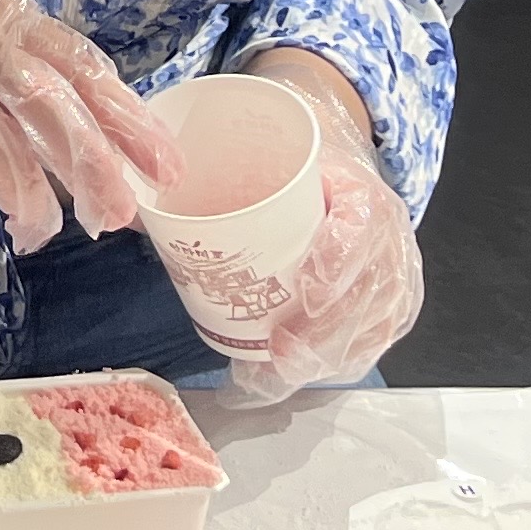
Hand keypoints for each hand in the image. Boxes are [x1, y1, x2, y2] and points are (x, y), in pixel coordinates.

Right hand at [0, 0, 180, 248]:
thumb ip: (35, 104)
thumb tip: (109, 177)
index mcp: (2, 14)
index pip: (76, 64)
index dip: (123, 118)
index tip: (164, 170)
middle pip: (37, 98)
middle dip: (83, 163)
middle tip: (116, 216)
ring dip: (18, 187)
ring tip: (40, 231)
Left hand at [231, 122, 422, 401]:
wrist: (344, 167)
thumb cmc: (299, 166)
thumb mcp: (268, 156)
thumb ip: (211, 177)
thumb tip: (136, 213)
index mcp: (359, 192)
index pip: (357, 231)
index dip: (336, 264)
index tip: (306, 292)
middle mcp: (387, 236)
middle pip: (366, 295)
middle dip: (323, 333)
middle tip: (277, 353)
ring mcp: (394, 274)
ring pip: (370, 327)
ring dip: (323, 356)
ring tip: (274, 371)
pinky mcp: (394, 303)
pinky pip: (374, 340)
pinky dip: (337, 361)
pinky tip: (299, 373)